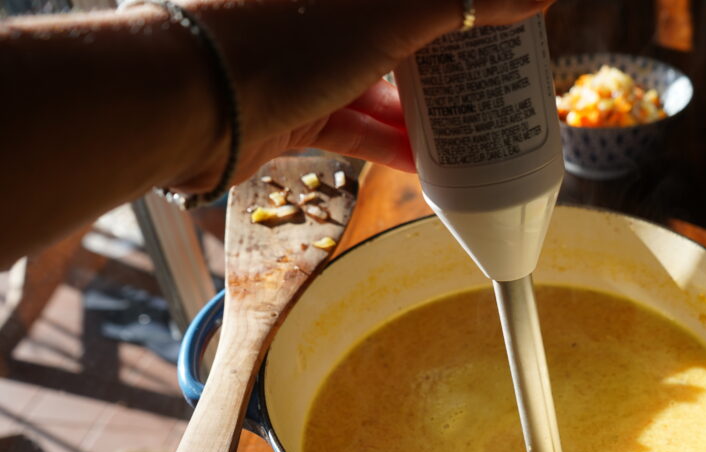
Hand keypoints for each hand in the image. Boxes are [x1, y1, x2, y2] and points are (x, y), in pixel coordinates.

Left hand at [168, 0, 556, 191]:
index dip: (458, 8)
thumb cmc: (282, 39)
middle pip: (401, 28)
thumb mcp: (390, 14)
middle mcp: (321, 6)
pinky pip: (357, 124)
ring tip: (474, 127)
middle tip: (493, 78)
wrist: (190, 107)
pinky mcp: (296, 107)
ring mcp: (306, 57)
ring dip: (425, 108)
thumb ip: (463, 2)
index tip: (496, 23)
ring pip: (381, 79)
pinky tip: (432, 163)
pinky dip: (392, 143)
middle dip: (449, 58)